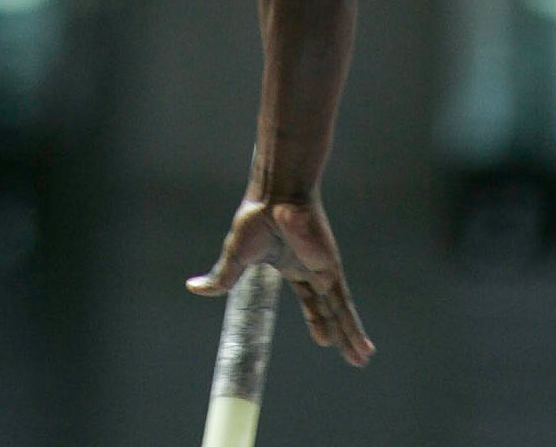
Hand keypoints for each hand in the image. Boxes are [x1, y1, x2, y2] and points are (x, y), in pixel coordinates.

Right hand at [186, 190, 373, 366]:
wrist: (276, 195)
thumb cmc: (255, 217)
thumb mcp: (235, 255)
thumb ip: (221, 277)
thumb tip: (192, 288)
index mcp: (292, 266)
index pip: (309, 300)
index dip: (316, 320)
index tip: (323, 338)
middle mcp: (312, 270)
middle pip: (328, 309)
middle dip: (339, 332)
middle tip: (354, 357)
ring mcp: (322, 270)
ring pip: (339, 311)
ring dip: (350, 336)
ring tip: (362, 360)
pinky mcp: (330, 269)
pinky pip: (342, 304)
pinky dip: (353, 326)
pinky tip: (363, 346)